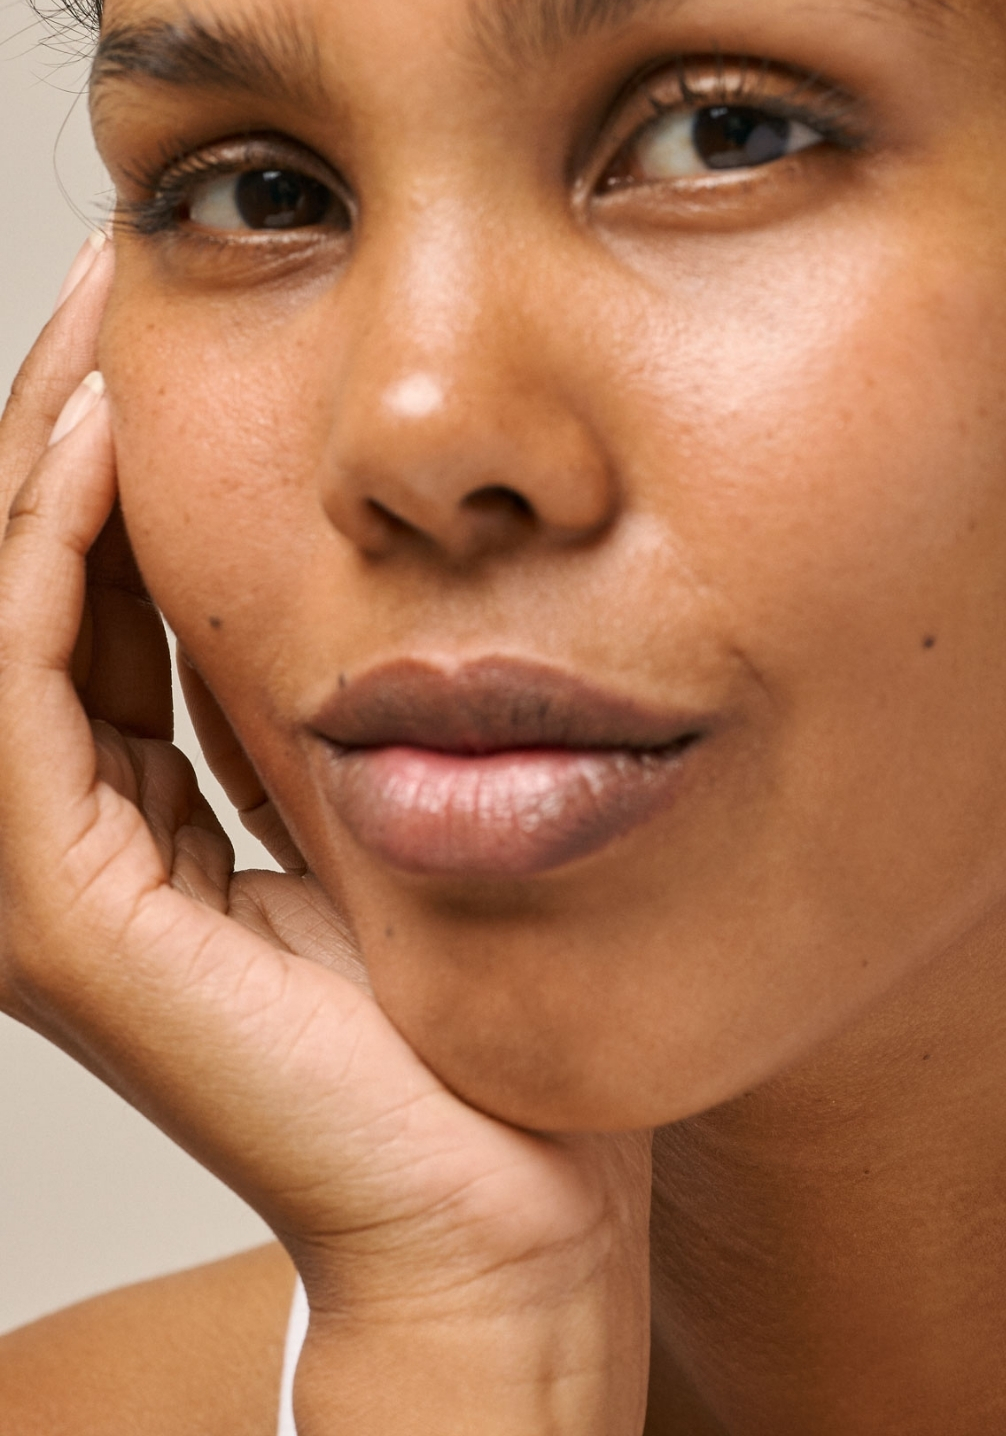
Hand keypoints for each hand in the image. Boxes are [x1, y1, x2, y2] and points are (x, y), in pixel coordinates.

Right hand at [0, 237, 651, 1433]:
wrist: (500, 1192)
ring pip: (2, 609)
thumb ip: (319, 686)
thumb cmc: (465, 998)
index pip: (85, 587)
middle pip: (26, 574)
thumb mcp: (382, 788)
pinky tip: (110, 435)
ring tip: (101, 307)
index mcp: (133, 808)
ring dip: (42, 452)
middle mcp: (67, 833)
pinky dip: (54, 555)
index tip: (162, 308)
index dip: (108, 444)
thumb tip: (334, 540)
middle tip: (117, 268)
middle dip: (60, 417)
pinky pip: (29, 691)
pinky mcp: (68, 917)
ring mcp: (48, 880)